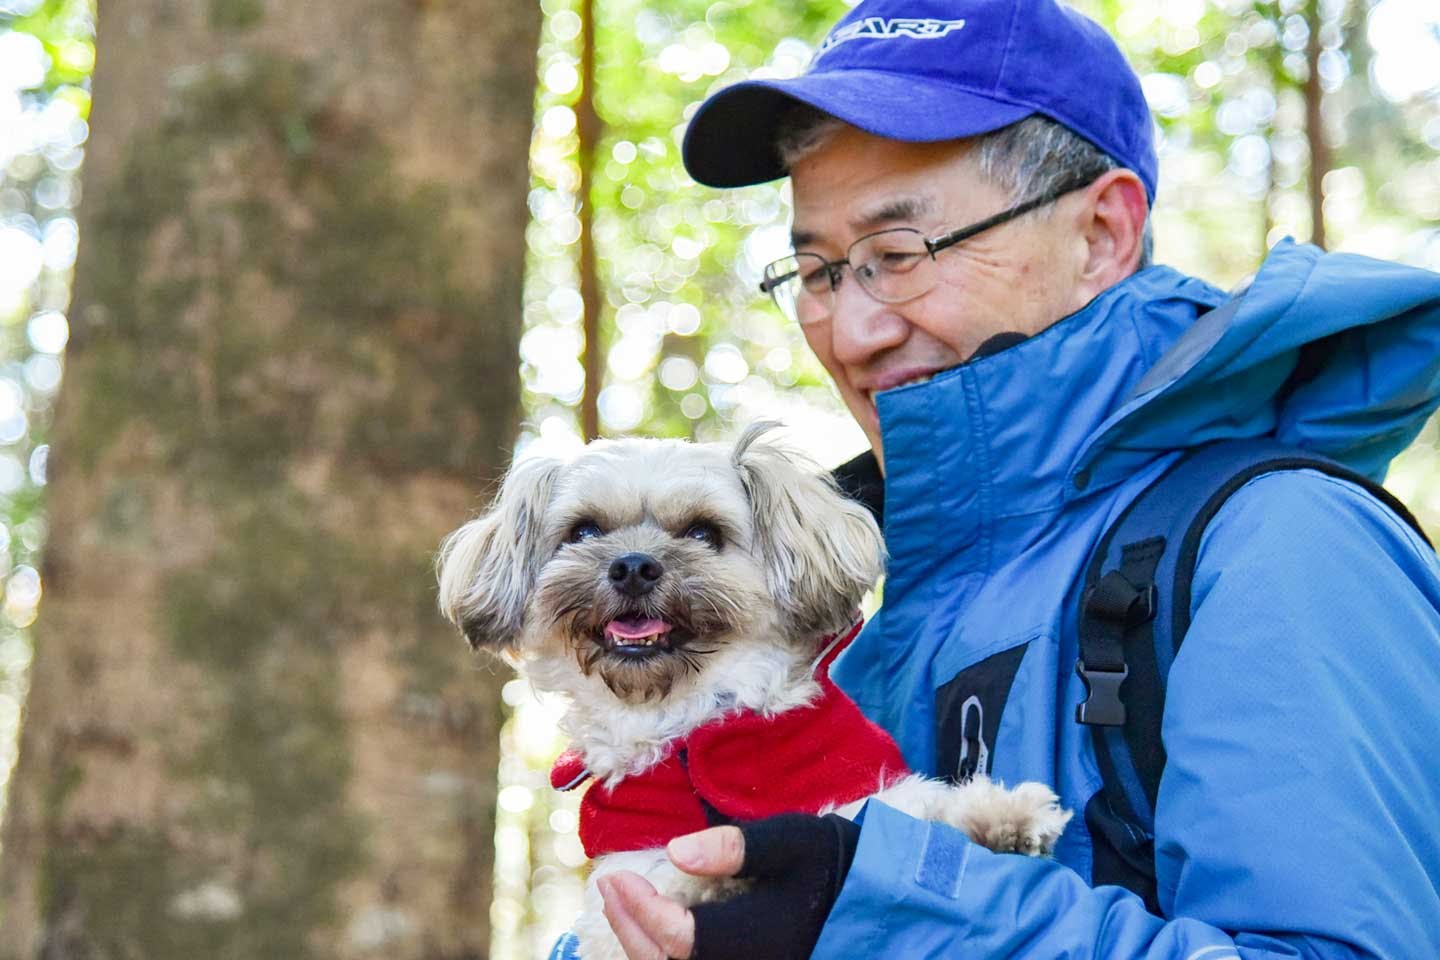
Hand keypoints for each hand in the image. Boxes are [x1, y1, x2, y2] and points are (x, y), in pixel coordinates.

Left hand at [599, 814, 859, 959]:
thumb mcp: (790, 840)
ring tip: (618, 906)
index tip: (616, 877)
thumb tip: (676, 852)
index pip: (681, 939)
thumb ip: (735, 846)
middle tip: (608, 887)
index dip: (641, 911)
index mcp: (759, 940)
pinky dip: (660, 954)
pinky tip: (647, 930)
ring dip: (640, 944)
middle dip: (630, 928)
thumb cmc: (827, 862)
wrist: (869, 900)